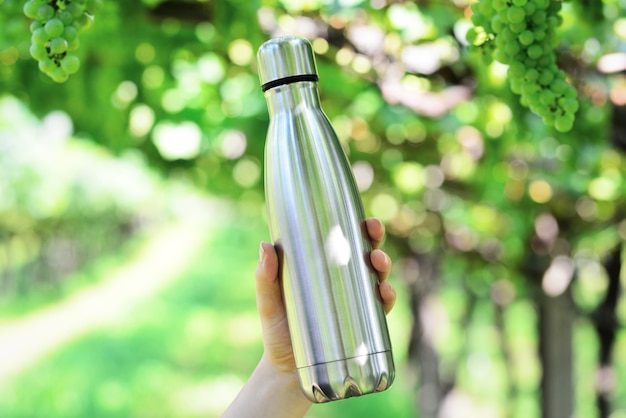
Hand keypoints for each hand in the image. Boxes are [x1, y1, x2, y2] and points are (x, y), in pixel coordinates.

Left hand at [255, 217, 395, 376]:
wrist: (288, 374)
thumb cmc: (277, 332)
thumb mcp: (269, 303)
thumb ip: (265, 278)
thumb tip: (265, 245)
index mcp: (322, 270)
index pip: (344, 243)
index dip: (358, 228)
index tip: (363, 219)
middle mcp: (342, 284)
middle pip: (365, 255)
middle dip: (375, 241)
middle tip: (373, 235)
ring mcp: (354, 305)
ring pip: (377, 278)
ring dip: (384, 265)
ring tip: (377, 263)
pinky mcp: (362, 326)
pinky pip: (381, 309)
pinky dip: (387, 298)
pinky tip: (385, 292)